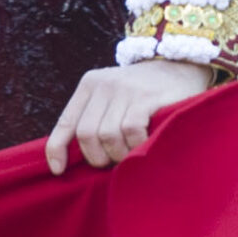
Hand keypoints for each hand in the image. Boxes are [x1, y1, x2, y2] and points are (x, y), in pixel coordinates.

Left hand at [45, 59, 211, 173]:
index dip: (57, 149)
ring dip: (119, 154)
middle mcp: (104, 85)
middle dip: (97, 157)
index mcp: (89, 85)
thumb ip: (94, 118)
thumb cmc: (143, 93)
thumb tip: (71, 158)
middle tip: (112, 162)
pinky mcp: (146, 97)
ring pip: (107, 135)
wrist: (181, 66)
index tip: (58, 170)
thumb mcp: (112, 97)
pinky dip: (136, 145)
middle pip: (86, 134)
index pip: (66, 122)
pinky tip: (144, 145)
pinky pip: (130, 130)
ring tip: (130, 154)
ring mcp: (125, 90)